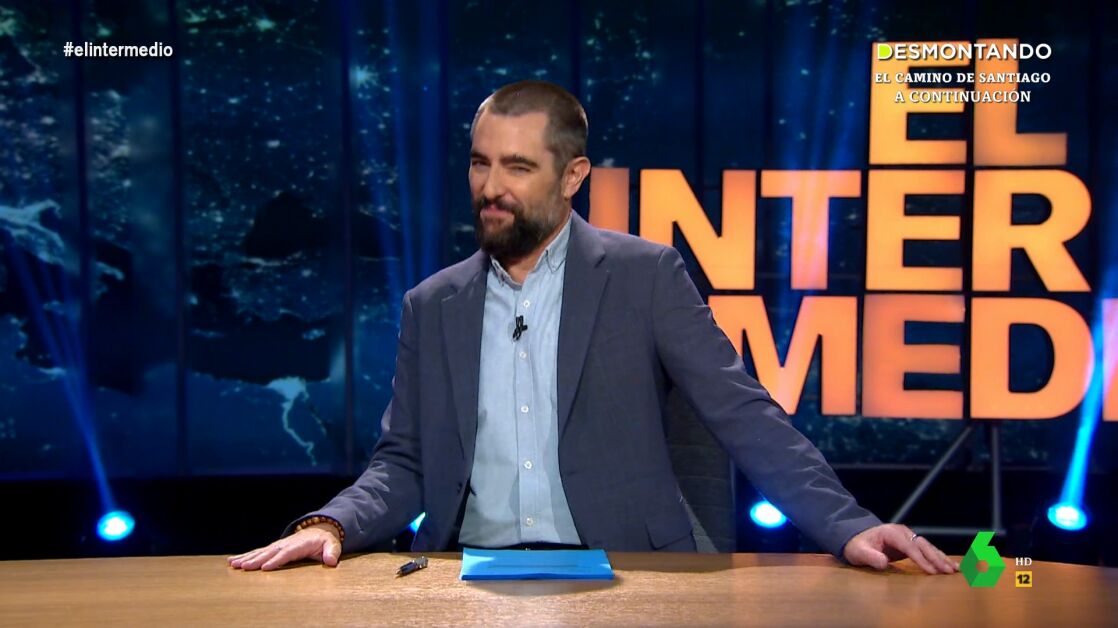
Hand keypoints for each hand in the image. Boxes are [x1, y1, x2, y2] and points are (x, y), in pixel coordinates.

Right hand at [227, 523, 341, 570]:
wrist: (319, 530)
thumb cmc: (325, 540)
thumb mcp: (332, 544)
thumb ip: (332, 552)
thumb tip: (331, 561)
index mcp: (299, 544)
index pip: (286, 553)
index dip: (276, 560)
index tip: (265, 568)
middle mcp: (286, 543)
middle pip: (269, 552)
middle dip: (256, 560)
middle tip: (244, 567)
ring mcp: (278, 545)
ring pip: (260, 552)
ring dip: (247, 558)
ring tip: (234, 564)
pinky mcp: (273, 548)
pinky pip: (258, 552)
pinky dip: (246, 556)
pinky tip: (233, 561)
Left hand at [842, 524, 959, 574]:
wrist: (855, 537)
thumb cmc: (856, 545)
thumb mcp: (858, 551)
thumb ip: (870, 556)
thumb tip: (883, 562)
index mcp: (891, 533)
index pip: (910, 547)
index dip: (921, 559)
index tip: (932, 571)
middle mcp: (902, 532)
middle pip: (923, 545)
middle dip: (937, 558)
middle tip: (949, 571)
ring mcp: (908, 536)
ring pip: (928, 547)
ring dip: (942, 558)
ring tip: (955, 570)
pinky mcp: (910, 543)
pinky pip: (927, 550)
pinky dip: (938, 558)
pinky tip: (950, 565)